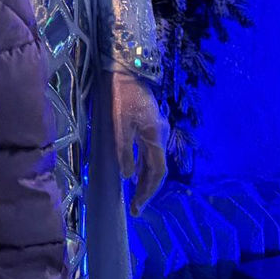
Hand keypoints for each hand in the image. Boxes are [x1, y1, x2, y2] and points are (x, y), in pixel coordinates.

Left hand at [111, 72, 167, 215]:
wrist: (126, 70)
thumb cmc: (121, 96)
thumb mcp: (119, 124)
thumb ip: (124, 151)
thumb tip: (128, 177)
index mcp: (156, 137)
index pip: (157, 173)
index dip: (148, 192)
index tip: (137, 208)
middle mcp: (160, 135)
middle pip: (157, 169)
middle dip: (147, 190)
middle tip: (136, 208)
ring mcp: (156, 129)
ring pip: (154, 161)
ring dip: (145, 179)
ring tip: (134, 195)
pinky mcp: (149, 124)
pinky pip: (149, 151)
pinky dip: (143, 165)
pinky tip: (133, 171)